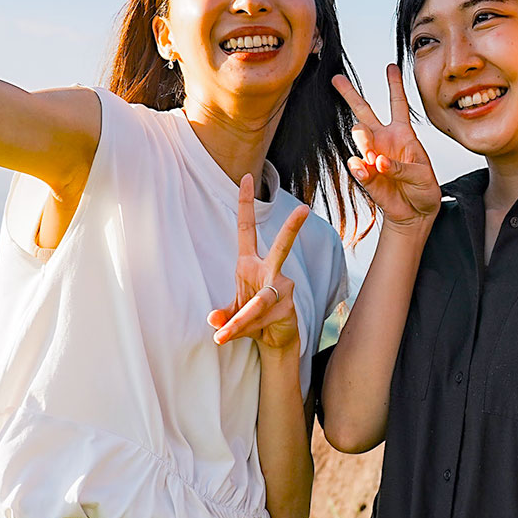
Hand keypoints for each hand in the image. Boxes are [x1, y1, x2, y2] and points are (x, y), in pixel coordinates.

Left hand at [210, 175, 313, 351]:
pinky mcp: (288, 307)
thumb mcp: (232, 313)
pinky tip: (233, 336)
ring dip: (240, 321)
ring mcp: (283, 288)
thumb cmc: (253, 317)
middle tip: (304, 210)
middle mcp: (270, 271)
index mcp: (251, 263)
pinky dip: (244, 329)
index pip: (247, 227)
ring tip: (222, 336)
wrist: (274, 340)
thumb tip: (214, 321)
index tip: (247, 177)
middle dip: (292, 229)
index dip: (246, 203)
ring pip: (259, 302)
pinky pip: (261, 318)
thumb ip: (223, 315)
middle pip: (282, 246)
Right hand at [333, 65, 440, 229]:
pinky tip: (368, 170)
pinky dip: (362, 168)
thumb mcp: (423, 175)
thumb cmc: (423, 190)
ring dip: (365, 142)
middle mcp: (384, 140)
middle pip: (364, 111)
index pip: (398, 104)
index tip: (391, 66)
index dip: (394, 85)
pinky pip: (357, 165)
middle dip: (349, 93)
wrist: (415, 213)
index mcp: (403, 134)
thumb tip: (378, 162)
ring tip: (374, 157)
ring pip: (359, 135)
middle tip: (336, 79)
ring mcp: (372, 155)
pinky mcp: (365, 174)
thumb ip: (402, 167)